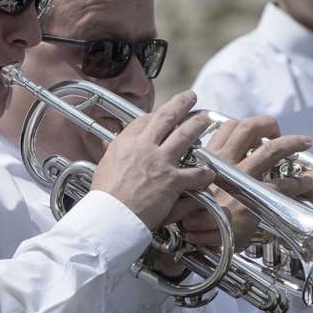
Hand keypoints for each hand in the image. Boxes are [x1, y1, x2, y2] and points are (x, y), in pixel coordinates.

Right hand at [91, 90, 215, 230]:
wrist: (111, 216)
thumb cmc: (104, 197)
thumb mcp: (103, 167)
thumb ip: (112, 154)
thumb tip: (110, 148)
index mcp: (126, 143)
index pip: (144, 121)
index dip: (156, 115)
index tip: (162, 115)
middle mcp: (145, 147)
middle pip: (167, 117)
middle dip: (181, 103)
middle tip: (191, 96)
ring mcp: (161, 162)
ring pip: (185, 136)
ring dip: (198, 125)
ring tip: (206, 118)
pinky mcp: (172, 181)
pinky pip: (195, 173)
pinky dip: (205, 173)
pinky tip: (210, 172)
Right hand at [198, 115, 307, 247]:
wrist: (192, 235)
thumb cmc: (189, 215)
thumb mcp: (190, 187)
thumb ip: (200, 174)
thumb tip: (208, 171)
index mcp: (209, 158)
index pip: (228, 126)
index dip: (244, 125)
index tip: (253, 133)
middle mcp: (226, 162)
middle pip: (249, 127)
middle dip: (267, 124)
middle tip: (276, 132)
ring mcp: (243, 177)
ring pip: (272, 149)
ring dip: (292, 142)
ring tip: (304, 142)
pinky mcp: (257, 197)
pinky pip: (286, 182)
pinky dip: (301, 181)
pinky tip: (307, 183)